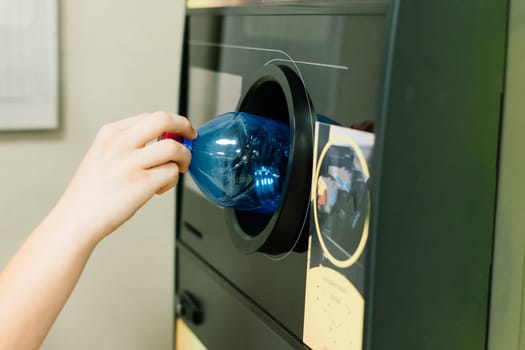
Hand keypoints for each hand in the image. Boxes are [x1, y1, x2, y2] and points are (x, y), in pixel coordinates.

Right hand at [55, 111, 195, 243]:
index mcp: (111, 133)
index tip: (179, 132)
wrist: (77, 218)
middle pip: (164, 120)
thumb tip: (166, 140)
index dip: (171, 124)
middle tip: (190, 137)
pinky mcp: (141, 183)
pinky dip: (172, 180)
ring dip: (184, 158)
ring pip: (174, 148)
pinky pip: (172, 173)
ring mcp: (130, 163)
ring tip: (178, 169)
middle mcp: (120, 143)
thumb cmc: (93, 191)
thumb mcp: (104, 154)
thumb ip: (130, 144)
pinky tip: (159, 188)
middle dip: (185, 126)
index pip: (151, 117)